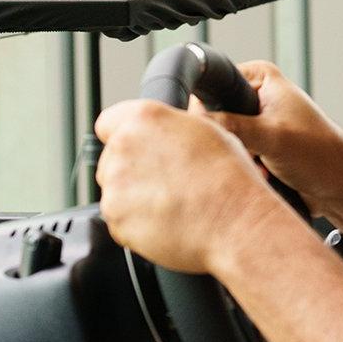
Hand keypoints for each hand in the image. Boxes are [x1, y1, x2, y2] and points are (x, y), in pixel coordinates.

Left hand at [95, 98, 277, 273]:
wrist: (234, 221)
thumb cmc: (228, 178)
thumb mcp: (206, 132)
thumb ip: (171, 128)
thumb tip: (164, 136)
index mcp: (145, 117)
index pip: (109, 122)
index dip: (124, 137)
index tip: (137, 151)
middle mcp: (123, 145)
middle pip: (111, 159)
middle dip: (131, 171)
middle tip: (164, 183)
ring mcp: (115, 183)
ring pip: (114, 190)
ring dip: (133, 198)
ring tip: (169, 204)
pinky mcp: (114, 217)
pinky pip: (118, 220)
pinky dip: (135, 224)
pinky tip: (165, 221)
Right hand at [201, 61, 342, 237]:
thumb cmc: (321, 155)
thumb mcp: (271, 137)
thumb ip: (231, 125)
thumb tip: (195, 122)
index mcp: (261, 77)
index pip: (213, 86)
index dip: (205, 111)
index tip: (210, 133)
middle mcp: (258, 96)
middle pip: (214, 116)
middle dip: (225, 141)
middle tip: (246, 155)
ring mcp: (258, 123)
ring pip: (224, 141)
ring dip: (237, 159)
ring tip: (260, 170)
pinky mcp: (260, 148)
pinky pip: (236, 157)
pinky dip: (244, 169)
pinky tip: (263, 178)